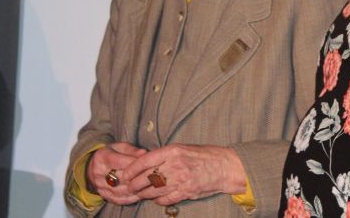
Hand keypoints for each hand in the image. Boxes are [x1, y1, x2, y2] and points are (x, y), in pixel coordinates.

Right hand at [86, 141, 147, 204]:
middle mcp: (99, 173)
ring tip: (149, 184)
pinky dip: (132, 198)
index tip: (148, 162)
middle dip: (138, 176)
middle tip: (152, 174)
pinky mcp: (104, 196)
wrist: (93, 167)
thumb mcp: (120, 147)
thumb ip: (132, 150)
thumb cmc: (111, 154)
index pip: (121, 162)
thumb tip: (144, 153)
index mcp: (102, 157)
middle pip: (122, 177)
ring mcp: (100, 186)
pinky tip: (141, 193)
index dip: (136, 163)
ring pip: (122, 190)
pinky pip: (120, 199)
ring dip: (137, 188)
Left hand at [121, 144, 246, 205]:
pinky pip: (166, 199)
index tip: (125, 173)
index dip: (132, 168)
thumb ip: (165, 155)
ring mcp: (181, 180)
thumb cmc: (204, 156)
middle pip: (146, 177)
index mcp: (173, 151)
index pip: (145, 160)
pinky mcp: (186, 192)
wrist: (224, 166)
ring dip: (143, 193)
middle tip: (129, 186)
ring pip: (154, 190)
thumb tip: (146, 162)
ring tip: (138, 193)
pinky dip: (158, 200)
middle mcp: (175, 165)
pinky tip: (155, 198)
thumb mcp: (183, 148)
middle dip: (134, 184)